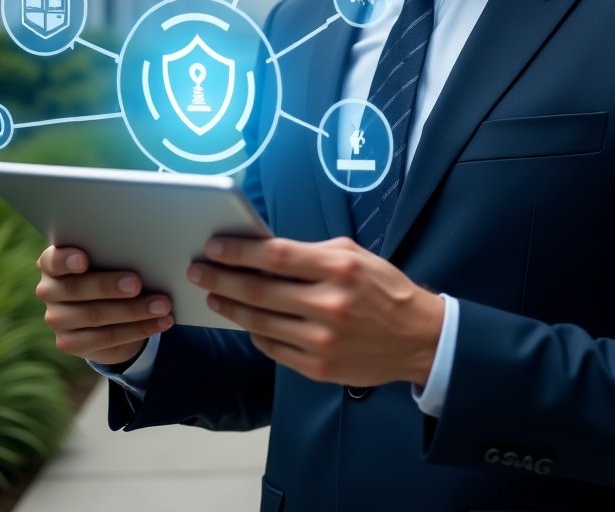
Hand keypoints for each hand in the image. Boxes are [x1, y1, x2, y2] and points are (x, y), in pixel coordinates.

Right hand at [36, 245, 174, 367]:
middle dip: (109, 286)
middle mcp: (49, 290)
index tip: (84, 260)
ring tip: (162, 306)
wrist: (109, 309)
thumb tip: (149, 245)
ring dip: (133, 311)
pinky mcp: (69, 342)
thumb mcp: (111, 257)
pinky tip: (161, 323)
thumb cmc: (112, 268)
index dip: (66, 260)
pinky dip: (138, 329)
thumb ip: (116, 251)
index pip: (52, 260)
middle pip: (76, 289)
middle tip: (137, 284)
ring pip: (94, 316)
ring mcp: (56, 318)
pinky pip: (106, 338)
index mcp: (53, 263)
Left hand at [188, 236, 443, 387]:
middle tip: (197, 271)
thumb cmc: (383, 288)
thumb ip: (310, 253)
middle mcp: (328, 304)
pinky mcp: (318, 367)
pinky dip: (255, 333)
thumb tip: (263, 251)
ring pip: (260, 322)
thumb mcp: (354, 256)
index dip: (239, 251)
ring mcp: (322, 340)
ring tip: (214, 296)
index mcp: (338, 268)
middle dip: (222, 279)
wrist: (417, 338)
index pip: (275, 256)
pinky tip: (245, 321)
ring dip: (230, 308)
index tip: (214, 246)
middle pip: (259, 291)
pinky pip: (273, 348)